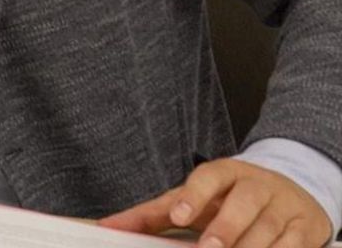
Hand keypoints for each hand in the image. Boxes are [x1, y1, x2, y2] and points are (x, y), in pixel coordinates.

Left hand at [100, 158, 331, 247]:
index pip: (209, 176)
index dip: (194, 194)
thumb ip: (151, 214)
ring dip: (250, 247)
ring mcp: (284, 207)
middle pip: (243, 202)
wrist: (288, 191)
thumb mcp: (191, 200)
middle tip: (208, 247)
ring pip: (269, 228)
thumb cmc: (228, 198)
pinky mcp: (305, 229)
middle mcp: (258, 185)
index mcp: (227, 172)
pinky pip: (292, 246)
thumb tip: (107, 227)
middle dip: (226, 227)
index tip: (179, 214)